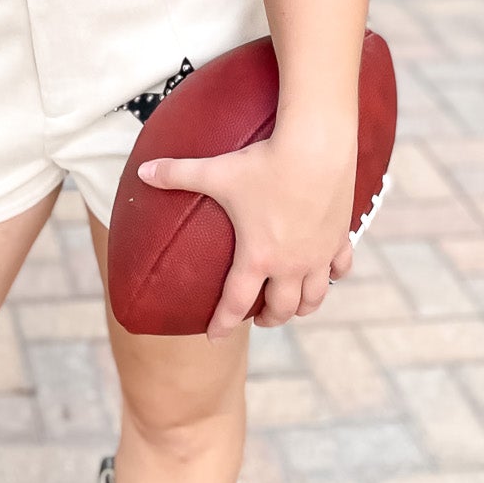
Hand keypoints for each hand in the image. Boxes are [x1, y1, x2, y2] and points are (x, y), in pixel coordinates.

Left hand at [137, 118, 357, 337]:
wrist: (317, 146)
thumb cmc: (263, 161)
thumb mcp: (215, 171)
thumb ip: (176, 174)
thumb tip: (142, 171)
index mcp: (257, 256)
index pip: (236, 302)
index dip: (223, 323)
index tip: (214, 336)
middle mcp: (291, 264)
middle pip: (282, 308)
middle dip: (268, 319)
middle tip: (259, 319)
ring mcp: (319, 254)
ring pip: (314, 297)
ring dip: (302, 307)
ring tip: (292, 306)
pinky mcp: (340, 237)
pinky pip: (341, 268)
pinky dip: (333, 276)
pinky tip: (327, 274)